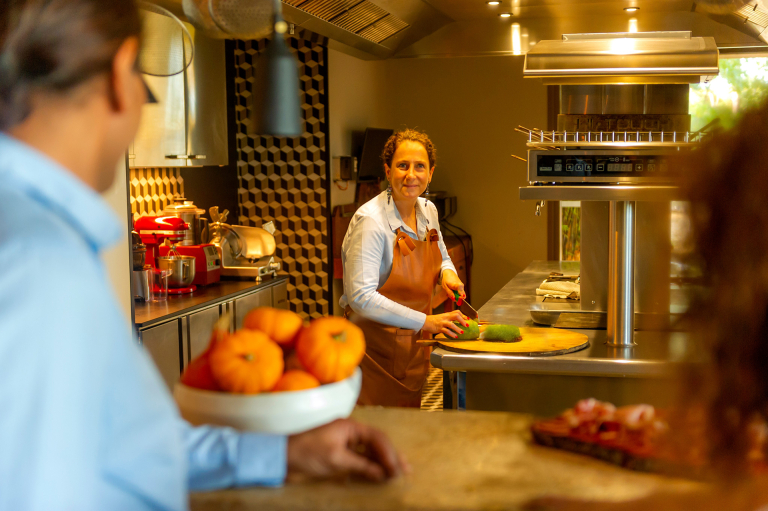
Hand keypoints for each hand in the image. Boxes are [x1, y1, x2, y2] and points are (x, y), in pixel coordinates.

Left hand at [286, 419, 409, 482]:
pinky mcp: (338, 453)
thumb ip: (361, 465)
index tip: (397, 469)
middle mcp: (349, 432)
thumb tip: (382, 473)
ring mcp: (344, 442)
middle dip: (391, 456)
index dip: (389, 453)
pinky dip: (370, 466)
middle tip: (405, 470)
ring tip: (397, 473)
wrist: (281, 457)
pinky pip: (359, 458)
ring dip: (382, 462)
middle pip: (376, 443)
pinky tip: (378, 474)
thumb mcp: (336, 459)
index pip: (376, 437)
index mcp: (349, 426)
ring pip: (369, 451)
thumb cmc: (307, 452)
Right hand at [423, 311, 469, 337]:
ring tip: (462, 332)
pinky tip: (455, 336)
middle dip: (462, 320)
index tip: (468, 319)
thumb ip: (449, 318)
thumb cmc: (434, 320)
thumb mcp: (443, 317)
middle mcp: (445, 317)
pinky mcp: (439, 328)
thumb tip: (458, 321)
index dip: (463, 315)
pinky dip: (451, 334)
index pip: (457, 312)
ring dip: (458, 328)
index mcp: (447, 314)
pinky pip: (446, 331)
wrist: (425, 322)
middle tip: (467, 325)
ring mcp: (442, 322)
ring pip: (451, 324)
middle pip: (456, 316)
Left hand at [441, 270, 464, 304]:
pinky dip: (455, 294)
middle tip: (449, 296)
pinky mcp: (462, 287)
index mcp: (457, 285)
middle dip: (455, 298)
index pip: (462, 293)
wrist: (449, 273)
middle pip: (461, 296)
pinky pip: (459, 293)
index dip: (460, 298)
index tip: (456, 299)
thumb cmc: (446, 279)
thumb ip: (450, 293)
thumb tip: (454, 299)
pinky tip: (451, 291)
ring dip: (455, 296)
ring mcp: (462, 287)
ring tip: (449, 292)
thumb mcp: (445, 287)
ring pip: (460, 295)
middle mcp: (462, 286)